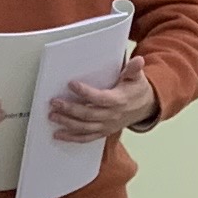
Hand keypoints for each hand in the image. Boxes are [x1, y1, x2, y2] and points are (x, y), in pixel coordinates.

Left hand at [42, 64, 156, 142]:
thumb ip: (134, 69)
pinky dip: (71, 137)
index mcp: (119, 101)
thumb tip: (138, 60)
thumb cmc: (137, 90)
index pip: (99, 98)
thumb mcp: (137, 77)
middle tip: (54, 102)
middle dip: (70, 109)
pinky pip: (86, 138)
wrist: (145, 107)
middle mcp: (111, 115)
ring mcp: (106, 126)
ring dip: (67, 123)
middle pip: (88, 114)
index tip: (71, 84)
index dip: (85, 92)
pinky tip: (58, 134)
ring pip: (84, 127)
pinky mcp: (102, 132)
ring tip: (53, 116)